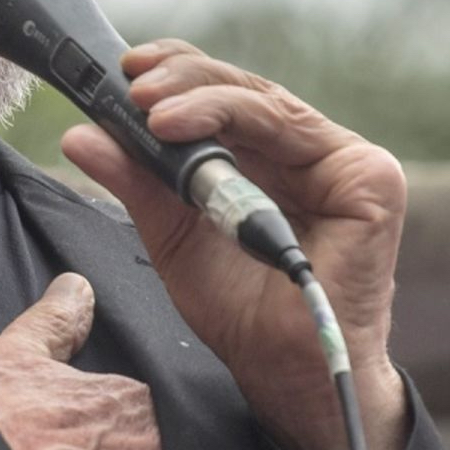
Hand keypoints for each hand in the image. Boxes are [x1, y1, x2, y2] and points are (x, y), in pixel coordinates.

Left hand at [55, 40, 408, 449]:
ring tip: (145, 106)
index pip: (227, 103)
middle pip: (244, 92)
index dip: (180, 78)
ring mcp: (346, 163)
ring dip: (196, 95)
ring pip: (262, 102)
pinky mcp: (367, 177)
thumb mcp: (173, 238)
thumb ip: (137, 183)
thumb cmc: (243, 314)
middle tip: (130, 84)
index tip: (124, 75)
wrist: (287, 373)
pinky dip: (226, 117)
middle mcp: (313, 157)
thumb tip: (81, 135)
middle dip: (182, 77)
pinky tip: (176, 127)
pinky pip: (288, 129)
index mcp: (276, 166)